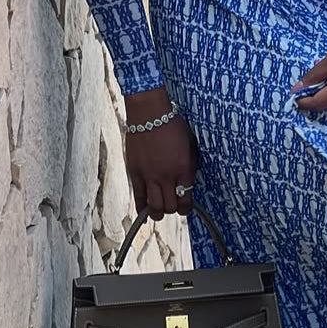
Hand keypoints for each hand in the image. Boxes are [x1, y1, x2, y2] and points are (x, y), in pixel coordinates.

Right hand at [125, 88, 198, 218]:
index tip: (185, 207)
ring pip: (155, 207)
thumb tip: (188, 183)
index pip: (186, 200)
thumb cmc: (172, 126)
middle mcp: (167, 176)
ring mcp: (150, 176)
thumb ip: (189, 167)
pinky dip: (142, 207)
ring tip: (160, 211)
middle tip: (173, 206)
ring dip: (158, 213)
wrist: (149, 114)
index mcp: (184, 169)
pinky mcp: (135, 173)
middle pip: (171, 206)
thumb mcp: (190, 146)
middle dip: (173, 210)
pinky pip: (139, 197)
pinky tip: (145, 210)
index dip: (187, 208)